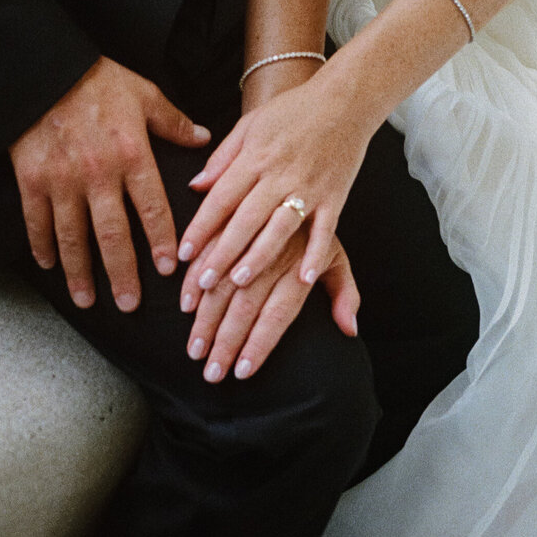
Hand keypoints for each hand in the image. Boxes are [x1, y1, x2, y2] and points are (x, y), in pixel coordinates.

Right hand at [9, 55, 209, 312]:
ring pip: (73, 238)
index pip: (152, 208)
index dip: (161, 241)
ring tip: (88, 300)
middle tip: (129, 306)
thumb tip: (205, 138)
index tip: (168, 270)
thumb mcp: (145, 94)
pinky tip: (49, 266)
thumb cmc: (99, 80)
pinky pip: (37, 222)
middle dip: (121, 274)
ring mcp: (62, 180)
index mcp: (132, 153)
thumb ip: (174, 122)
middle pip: (112, 235)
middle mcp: (98, 173)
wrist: (45, 69)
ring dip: (81, 273)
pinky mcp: (32, 180)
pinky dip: (42, 246)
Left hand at [176, 65, 374, 294]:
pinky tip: (304, 279)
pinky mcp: (335, 195)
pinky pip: (324, 229)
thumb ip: (223, 156)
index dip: (200, 227)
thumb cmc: (296, 108)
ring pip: (279, 228)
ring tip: (239, 282)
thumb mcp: (251, 123)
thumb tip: (195, 185)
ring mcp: (309, 186)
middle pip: (245, 219)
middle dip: (222, 252)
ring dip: (259, 256)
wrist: (346, 98)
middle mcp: (280, 173)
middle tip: (202, 282)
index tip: (183, 254)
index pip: (221, 197)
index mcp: (255, 155)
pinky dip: (314, 254)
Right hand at [182, 227, 359, 381]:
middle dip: (226, 341)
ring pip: (223, 282)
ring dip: (206, 318)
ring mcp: (250, 234)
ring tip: (194, 350)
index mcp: (300, 265)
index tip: (242, 372)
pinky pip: (209, 252)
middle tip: (209, 372)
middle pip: (247, 305)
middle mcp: (275, 252)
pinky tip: (187, 304)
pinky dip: (195, 279)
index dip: (260, 343)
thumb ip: (345, 293)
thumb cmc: (319, 225)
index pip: (279, 313)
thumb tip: (349, 330)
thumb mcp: (337, 256)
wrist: (308, 163)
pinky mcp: (231, 217)